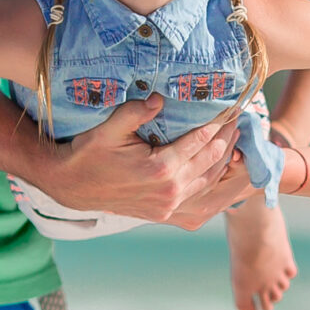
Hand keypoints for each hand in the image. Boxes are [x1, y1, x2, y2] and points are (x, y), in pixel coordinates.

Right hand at [31, 98, 252, 227]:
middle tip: (239, 118)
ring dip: (224, 158)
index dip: (219, 122)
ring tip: (233, 136)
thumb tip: (159, 97)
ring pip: (209, 180)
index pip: (201, 141)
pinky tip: (218, 164)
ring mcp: (168, 206)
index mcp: (160, 170)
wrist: (71, 187)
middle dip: (227, 137)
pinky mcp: (164, 213)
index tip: (231, 106)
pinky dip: (213, 178)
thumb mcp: (107, 128)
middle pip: (211, 160)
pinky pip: (198, 194)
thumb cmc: (88, 154)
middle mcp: (169, 191)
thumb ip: (135, 112)